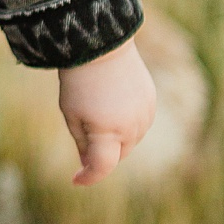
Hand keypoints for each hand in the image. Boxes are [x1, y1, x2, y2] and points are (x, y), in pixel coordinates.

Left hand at [59, 39, 156, 184]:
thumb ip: (82, 143)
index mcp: (108, 133)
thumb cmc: (80, 81)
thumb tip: (88, 163)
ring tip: (98, 120)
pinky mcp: (151, 102)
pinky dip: (127, 125)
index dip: (88, 177)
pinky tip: (113, 108)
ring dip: (116, 141)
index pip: (102, 167)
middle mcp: (132, 128)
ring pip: (130, 141)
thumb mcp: (72, 114)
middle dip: (102, 156)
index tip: (75, 179)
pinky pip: (140, 124)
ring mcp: (145, 115)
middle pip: (117, 156)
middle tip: (84, 147)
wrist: (102, 44)